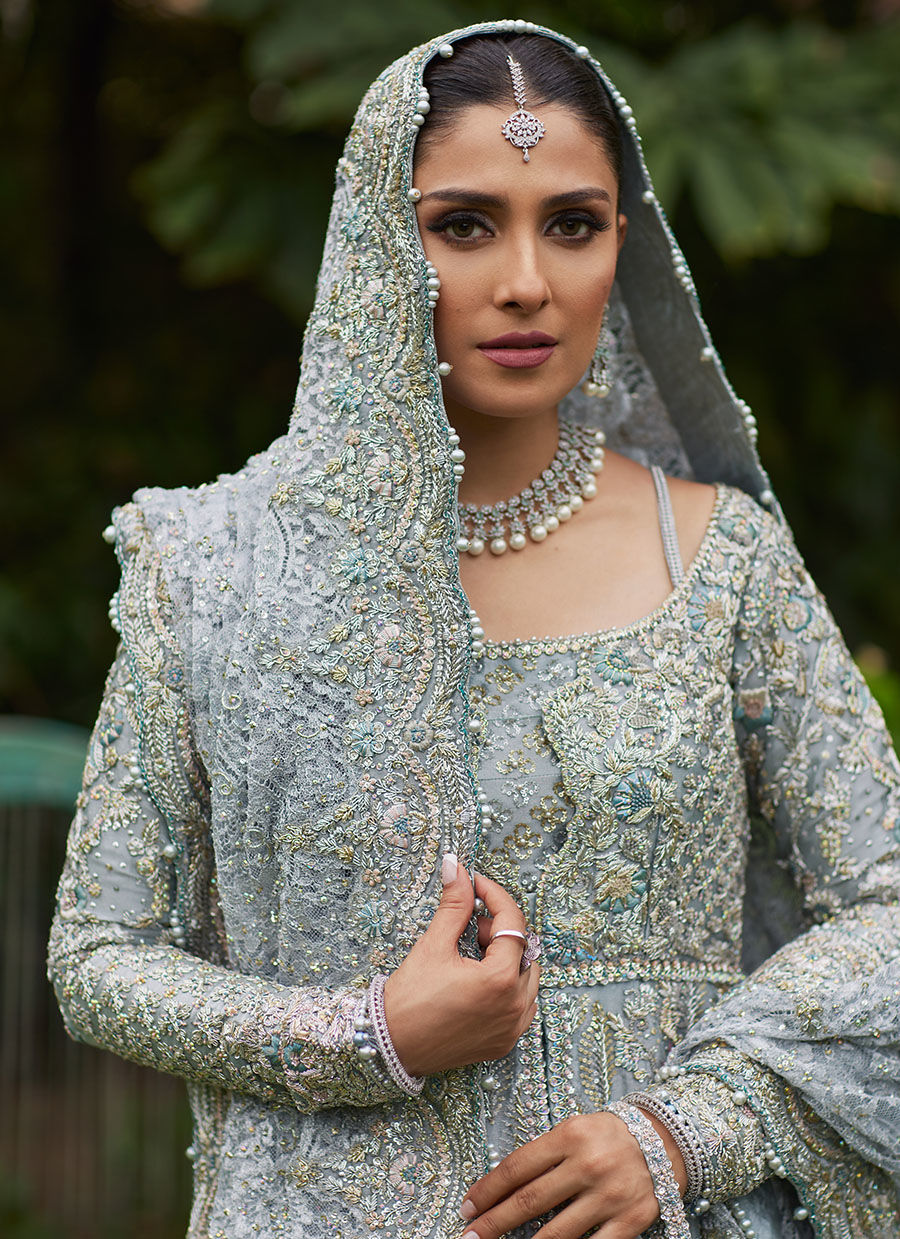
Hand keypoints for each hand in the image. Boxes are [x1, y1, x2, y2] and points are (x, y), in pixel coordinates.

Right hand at [382, 855, 539, 1076]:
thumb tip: (456, 867)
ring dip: (506, 958)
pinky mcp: (505, 1042)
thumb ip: (454, 904)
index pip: (512, 923)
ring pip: (526, 976)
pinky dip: (508, 986)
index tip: (477, 885)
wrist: (391, 1046)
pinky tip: (480, 979)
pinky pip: (522, 1004)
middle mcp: (514, 1006)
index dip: (495, 896)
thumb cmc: (409, 999)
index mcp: (500, 980)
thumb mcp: (433, 945)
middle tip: (469, 926)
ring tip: (473, 954)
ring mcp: (512, 1028)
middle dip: (499, 930)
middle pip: (523, 949)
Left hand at [457, 1110, 686, 1238]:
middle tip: (470, 1236)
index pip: (516, 1168)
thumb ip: (544, 1155)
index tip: (466, 1208)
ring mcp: (609, 1196)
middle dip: (493, 1223)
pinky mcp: (629, 1221)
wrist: (665, 1140)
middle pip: (528, 1202)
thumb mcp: (573, 1130)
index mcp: (569, 1136)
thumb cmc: (607, 1136)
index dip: (487, 1191)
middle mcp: (587, 1165)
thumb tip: (502, 1187)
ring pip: (555, 1233)